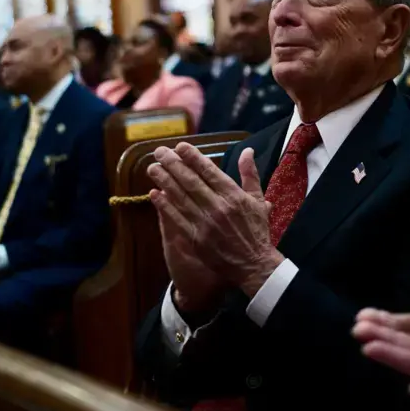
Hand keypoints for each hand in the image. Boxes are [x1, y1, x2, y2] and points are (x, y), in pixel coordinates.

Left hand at [148, 142, 280, 296]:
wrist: (253, 264)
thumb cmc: (256, 231)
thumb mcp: (258, 200)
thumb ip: (250, 174)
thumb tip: (247, 150)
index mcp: (233, 195)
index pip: (209, 171)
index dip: (193, 158)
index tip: (180, 146)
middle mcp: (217, 206)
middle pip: (191, 181)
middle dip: (173, 164)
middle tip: (159, 152)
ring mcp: (205, 222)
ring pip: (180, 197)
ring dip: (165, 181)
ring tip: (152, 167)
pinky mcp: (196, 238)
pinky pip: (177, 218)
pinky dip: (164, 206)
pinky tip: (154, 194)